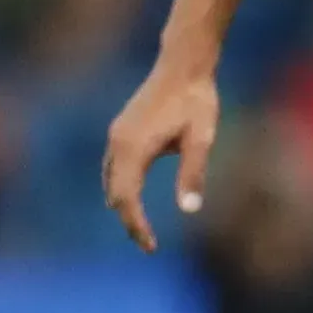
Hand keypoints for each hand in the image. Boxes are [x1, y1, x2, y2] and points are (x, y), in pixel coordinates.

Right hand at [102, 64, 218, 253]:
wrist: (184, 65)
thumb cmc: (196, 100)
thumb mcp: (201, 138)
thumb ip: (193, 173)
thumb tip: (189, 210)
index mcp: (134, 148)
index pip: (127, 199)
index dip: (136, 225)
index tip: (151, 247)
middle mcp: (118, 143)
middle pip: (115, 194)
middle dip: (129, 221)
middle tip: (148, 245)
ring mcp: (117, 135)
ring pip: (111, 181)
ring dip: (123, 205)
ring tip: (141, 228)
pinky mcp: (122, 130)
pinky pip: (114, 168)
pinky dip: (120, 187)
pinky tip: (133, 197)